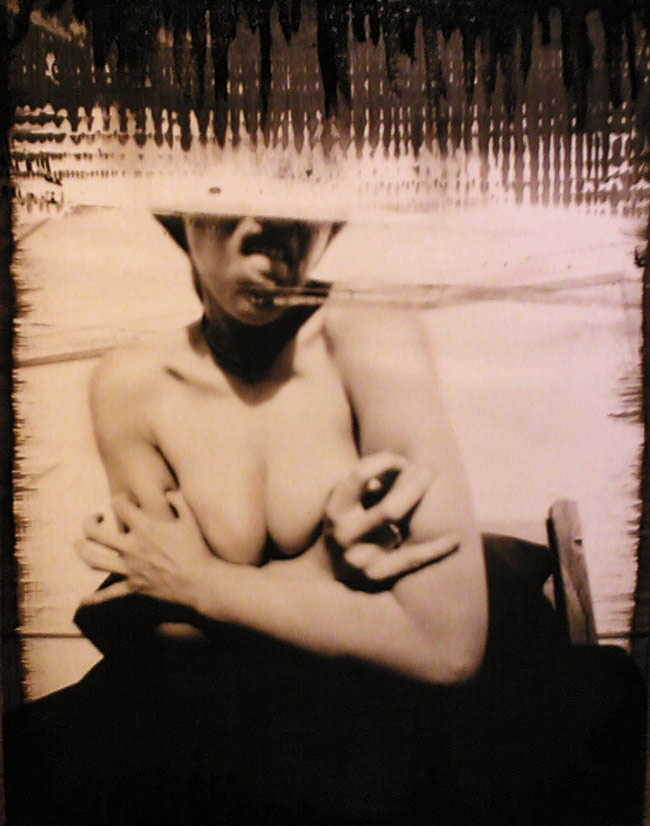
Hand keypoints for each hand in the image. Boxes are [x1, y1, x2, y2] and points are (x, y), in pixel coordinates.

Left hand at [75, 490, 214, 607]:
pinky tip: (82, 600)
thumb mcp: (191, 519)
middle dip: (88, 522)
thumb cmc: (197, 549)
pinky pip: (109, 594)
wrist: (200, 582)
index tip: (123, 500)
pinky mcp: (133, 586)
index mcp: (144, 528)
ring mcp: (129, 568)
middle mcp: (131, 547)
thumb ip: (178, 500)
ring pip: (93, 559)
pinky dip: (94, 598)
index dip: (118, 499)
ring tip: (79, 545)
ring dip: (82, 551)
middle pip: (94, 532)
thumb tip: (168, 492)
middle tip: (94, 518)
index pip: (118, 505)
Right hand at [324, 452, 459, 591]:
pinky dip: (436, 549)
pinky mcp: (378, 575)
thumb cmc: (345, 520)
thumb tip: (404, 465)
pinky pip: (412, 559)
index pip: (362, 474)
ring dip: (422, 510)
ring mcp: (361, 557)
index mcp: (337, 506)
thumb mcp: (347, 497)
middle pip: (390, 508)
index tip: (401, 461)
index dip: (386, 462)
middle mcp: (346, 532)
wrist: (325, 568)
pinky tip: (455, 538)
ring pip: (400, 532)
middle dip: (415, 487)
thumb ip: (371, 481)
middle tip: (430, 471)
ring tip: (442, 495)